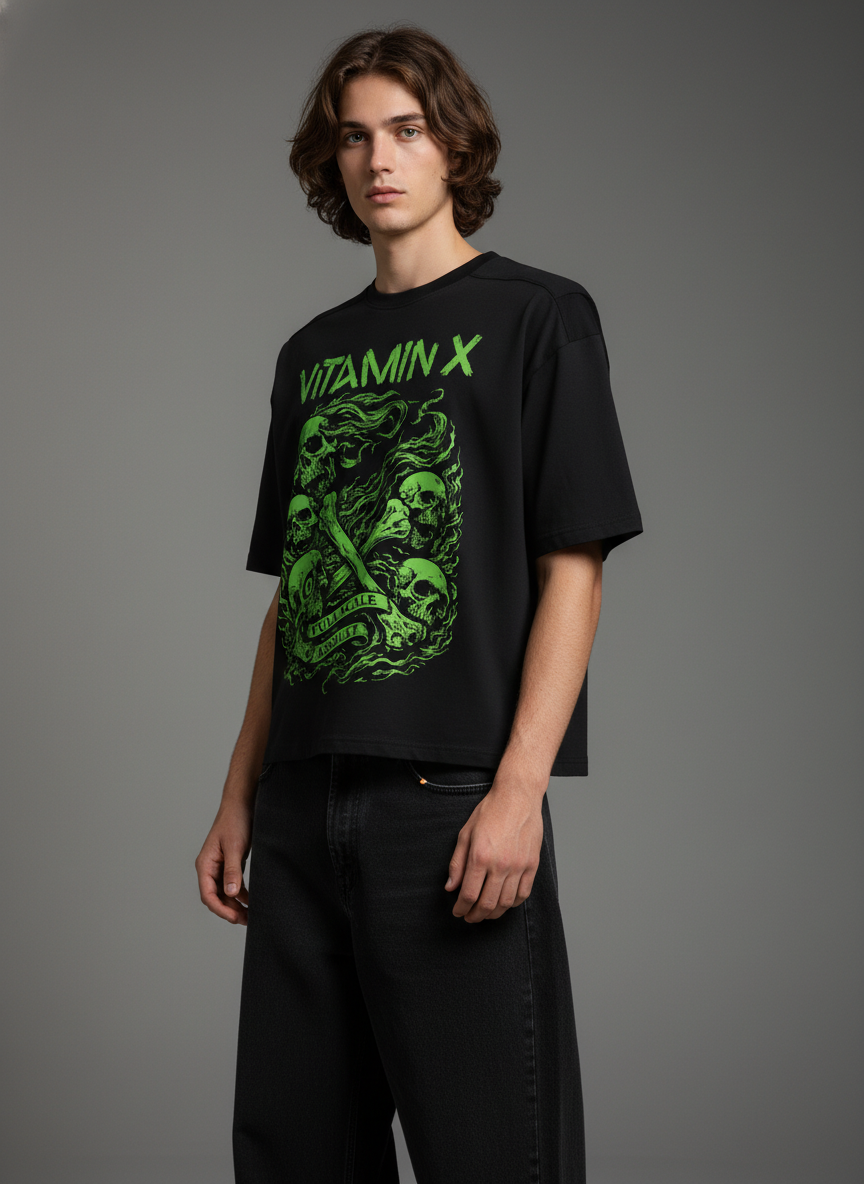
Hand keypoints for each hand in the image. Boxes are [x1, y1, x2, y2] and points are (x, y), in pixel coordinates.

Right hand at [195, 800, 252, 924]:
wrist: (242, 802)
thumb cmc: (235, 820)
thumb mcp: (235, 847)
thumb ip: (232, 871)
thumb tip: (231, 893)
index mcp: (205, 864)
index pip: (208, 895)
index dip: (221, 909)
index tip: (235, 918)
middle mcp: (210, 867)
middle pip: (215, 897)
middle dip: (229, 910)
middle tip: (246, 920)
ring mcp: (220, 866)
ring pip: (224, 892)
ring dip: (235, 904)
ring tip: (250, 914)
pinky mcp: (230, 863)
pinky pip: (232, 884)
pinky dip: (240, 893)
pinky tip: (250, 900)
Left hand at [445, 776, 544, 921]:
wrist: (518, 797)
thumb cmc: (490, 811)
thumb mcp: (465, 833)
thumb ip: (457, 862)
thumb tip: (451, 886)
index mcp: (480, 856)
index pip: (469, 894)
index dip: (461, 908)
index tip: (457, 911)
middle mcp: (500, 864)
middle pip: (487, 903)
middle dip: (475, 915)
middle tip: (469, 917)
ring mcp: (519, 866)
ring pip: (506, 903)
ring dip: (493, 913)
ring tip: (485, 913)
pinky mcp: (532, 865)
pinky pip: (523, 894)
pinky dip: (513, 904)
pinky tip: (504, 903)